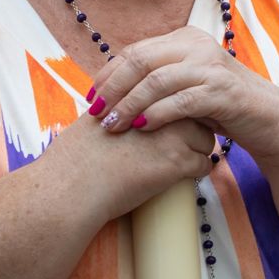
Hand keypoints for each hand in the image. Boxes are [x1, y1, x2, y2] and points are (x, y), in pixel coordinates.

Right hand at [43, 105, 217, 223]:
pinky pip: (204, 166)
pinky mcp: (178, 162)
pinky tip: (180, 178)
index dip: (177, 113)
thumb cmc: (79, 155)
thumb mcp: (99, 114)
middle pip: (197, 115)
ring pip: (205, 141)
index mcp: (145, 94)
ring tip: (176, 163)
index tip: (174, 127)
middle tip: (177, 146)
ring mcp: (174, 135)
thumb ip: (119, 103)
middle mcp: (162, 108)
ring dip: (196, 152)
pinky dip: (196, 173)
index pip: (178, 96)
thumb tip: (130, 108)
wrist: (73, 185)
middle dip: (192, 130)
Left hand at [87, 26, 278, 164]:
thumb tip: (114, 87)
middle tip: (95, 113)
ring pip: (156, 80)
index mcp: (186, 39)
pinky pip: (180, 100)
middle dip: (112, 88)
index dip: (108, 74)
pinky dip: (156, 114)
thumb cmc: (224, 108)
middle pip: (140, 60)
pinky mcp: (223, 91)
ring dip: (129, 104)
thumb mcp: (189, 86)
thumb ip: (160, 79)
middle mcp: (198, 45)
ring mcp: (212, 67)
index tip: (90, 98)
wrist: (272, 122)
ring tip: (112, 125)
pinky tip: (141, 128)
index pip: (136, 51)